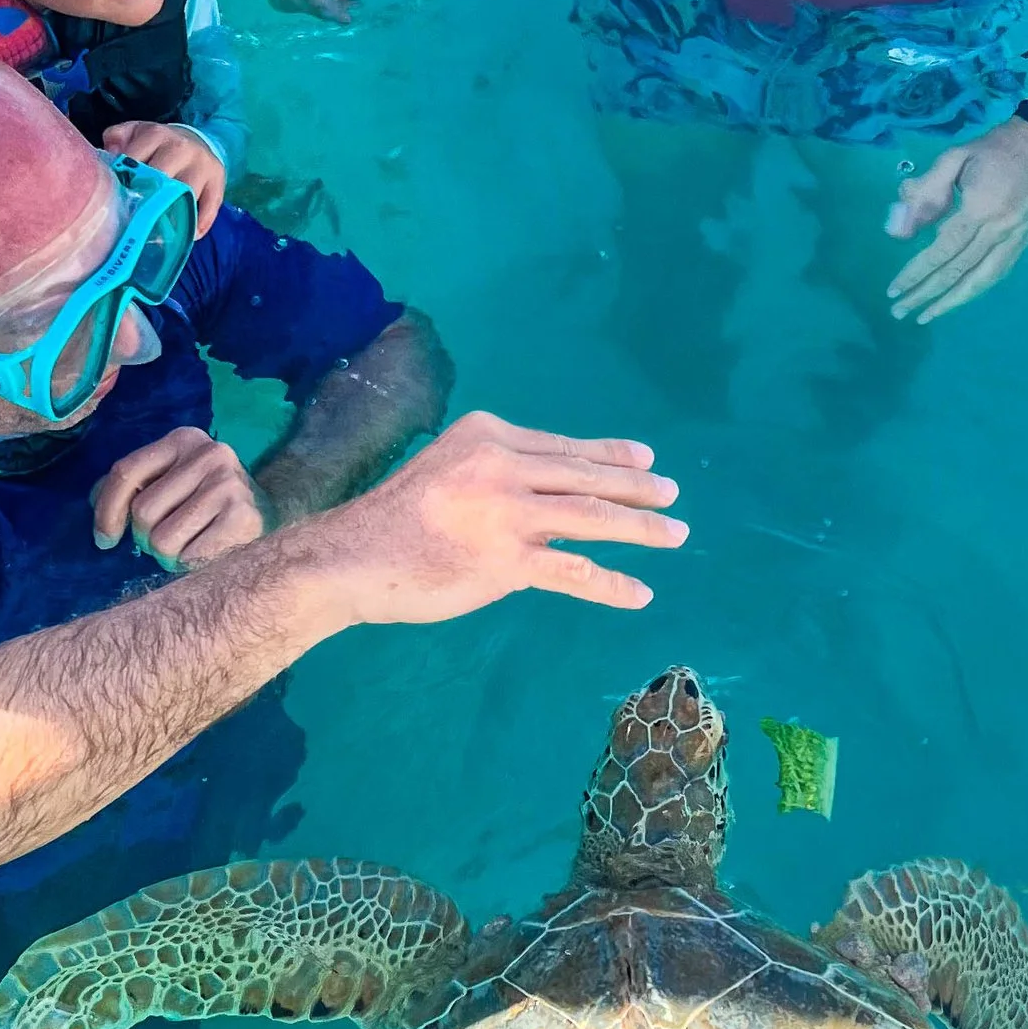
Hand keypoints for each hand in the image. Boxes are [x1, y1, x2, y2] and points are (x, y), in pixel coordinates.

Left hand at [93, 428, 268, 567]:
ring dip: (167, 555)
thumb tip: (96, 501)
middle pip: (142, 512)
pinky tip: (206, 553)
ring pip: (162, 540)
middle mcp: (209, 453)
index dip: (107, 511)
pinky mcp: (243, 515)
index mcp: (183, 439)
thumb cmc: (208, 503)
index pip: (125, 471)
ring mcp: (229, 483)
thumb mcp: (172, 480)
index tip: (104, 540)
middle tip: (166, 539)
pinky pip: (189, 556)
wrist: (271, 515)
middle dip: (145, 537)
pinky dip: (190, 564)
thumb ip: (134, 484)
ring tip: (188, 546)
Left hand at [102, 120, 224, 236]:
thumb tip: (110, 157)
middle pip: (162, 180)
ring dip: (173, 217)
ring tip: (159, 234)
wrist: (196, 140)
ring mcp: (202, 165)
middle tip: (134, 224)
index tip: (116, 203)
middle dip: (147, 203)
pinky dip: (199, 224)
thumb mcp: (136, 133)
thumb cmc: (158, 145)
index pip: (135, 162)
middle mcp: (181, 147)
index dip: (124, 185)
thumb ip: (117, 139)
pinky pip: (210, 207)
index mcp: (156, 134)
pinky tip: (189, 235)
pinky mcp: (218, 181)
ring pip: (187, 195)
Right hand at [298, 411, 685, 624]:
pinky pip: (574, 571)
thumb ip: (498, 480)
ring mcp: (507, 513)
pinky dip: (612, 584)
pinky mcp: (507, 560)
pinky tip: (639, 592)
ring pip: (591, 517)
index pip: (563, 447)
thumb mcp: (447, 472)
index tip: (644, 458)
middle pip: (585, 475)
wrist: (352, 557)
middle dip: (637, 487)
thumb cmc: (395, 520)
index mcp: (488, 436)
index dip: (610, 453)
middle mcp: (503, 465)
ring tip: (675, 534)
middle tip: (672, 494)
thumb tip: (549, 503)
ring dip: (641, 527)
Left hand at [885, 119, 1027, 324]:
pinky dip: (975, 289)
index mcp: (980, 207)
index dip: (917, 272)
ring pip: (982, 279)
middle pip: (959, 271)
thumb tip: (899, 232)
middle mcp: (1000, 230)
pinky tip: (958, 298)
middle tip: (900, 311)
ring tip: (926, 316)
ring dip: (952, 301)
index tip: (894, 289)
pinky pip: (998, 272)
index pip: (943, 250)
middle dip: (927, 294)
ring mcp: (1016, 238)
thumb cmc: (994, 147)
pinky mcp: (1025, 241)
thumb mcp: (954, 158)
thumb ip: (926, 193)